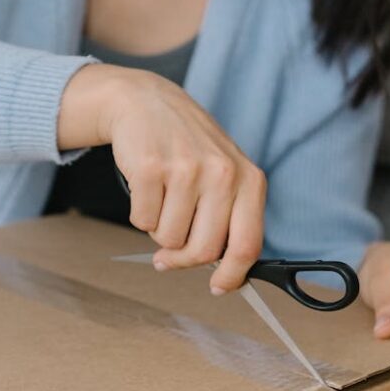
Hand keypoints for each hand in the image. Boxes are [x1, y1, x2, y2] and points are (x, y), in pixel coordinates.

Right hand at [59, 64, 265, 292]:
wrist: (147, 103)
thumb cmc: (187, 147)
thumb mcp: (224, 174)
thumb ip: (228, 219)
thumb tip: (220, 271)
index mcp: (248, 180)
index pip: (247, 245)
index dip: (233, 276)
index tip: (218, 288)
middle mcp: (221, 174)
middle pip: (204, 251)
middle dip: (183, 259)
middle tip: (169, 255)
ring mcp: (185, 170)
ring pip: (169, 239)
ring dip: (159, 231)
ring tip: (162, 199)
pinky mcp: (150, 169)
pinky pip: (142, 221)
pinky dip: (140, 214)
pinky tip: (147, 187)